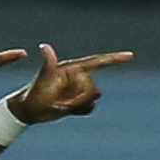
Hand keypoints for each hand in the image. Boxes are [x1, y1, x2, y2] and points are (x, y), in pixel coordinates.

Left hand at [10, 44, 133, 123]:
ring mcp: (78, 90)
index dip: (115, 59)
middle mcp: (78, 77)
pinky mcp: (78, 102)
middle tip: (63, 105)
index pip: (98, 61)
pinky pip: (89, 108)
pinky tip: (66, 110)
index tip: (131, 56)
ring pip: (93, 100)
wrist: (28, 110)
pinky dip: (79, 112)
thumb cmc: (33, 94)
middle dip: (81, 99)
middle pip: (95, 89)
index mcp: (72, 68)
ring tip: (61, 106)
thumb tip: (44, 47)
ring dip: (79, 106)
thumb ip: (48, 64)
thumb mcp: (42, 80)